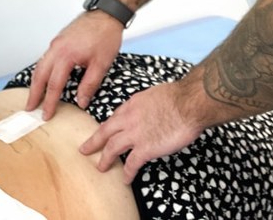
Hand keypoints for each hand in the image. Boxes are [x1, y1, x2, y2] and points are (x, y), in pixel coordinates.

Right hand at [25, 12, 123, 119]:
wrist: (107, 13)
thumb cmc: (106, 35)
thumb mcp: (101, 64)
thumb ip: (89, 85)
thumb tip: (81, 102)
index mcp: (66, 55)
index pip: (54, 85)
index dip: (49, 102)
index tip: (46, 114)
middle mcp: (57, 48)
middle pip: (39, 75)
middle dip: (34, 93)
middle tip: (30, 108)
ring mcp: (56, 43)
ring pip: (40, 65)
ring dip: (36, 82)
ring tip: (34, 96)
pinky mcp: (59, 39)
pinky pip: (45, 57)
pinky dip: (42, 70)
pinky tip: (44, 77)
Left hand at [79, 81, 204, 183]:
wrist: (188, 103)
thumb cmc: (178, 96)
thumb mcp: (155, 93)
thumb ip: (148, 103)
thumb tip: (153, 109)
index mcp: (132, 104)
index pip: (115, 117)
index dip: (108, 127)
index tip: (104, 132)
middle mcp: (129, 119)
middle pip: (105, 132)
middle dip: (94, 142)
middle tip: (84, 149)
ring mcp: (135, 134)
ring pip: (112, 148)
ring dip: (105, 159)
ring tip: (101, 167)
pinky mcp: (145, 149)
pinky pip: (131, 164)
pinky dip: (127, 173)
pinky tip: (126, 179)